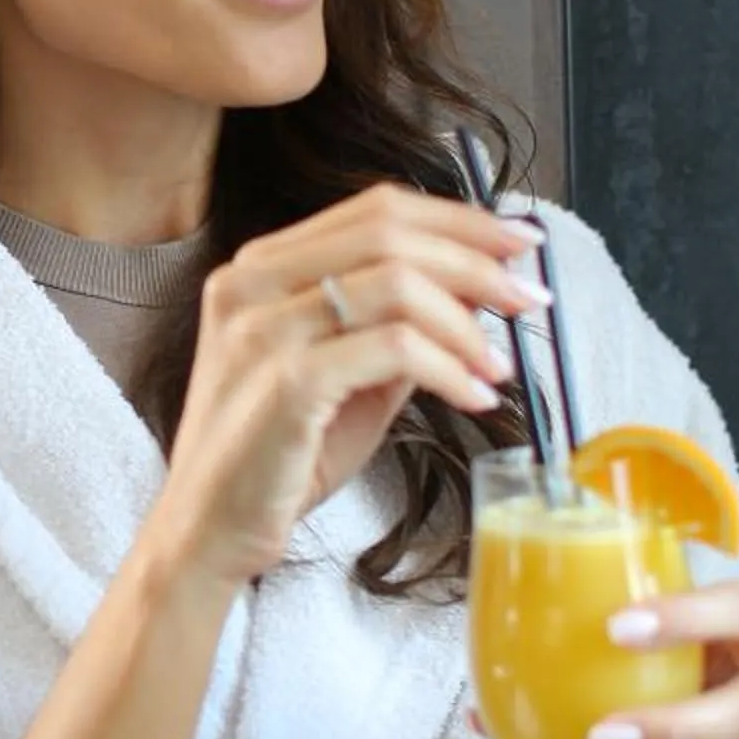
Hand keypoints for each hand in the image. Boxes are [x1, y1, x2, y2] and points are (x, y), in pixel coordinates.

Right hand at [147, 182, 548, 592]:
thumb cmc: (275, 458)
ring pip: (399, 284)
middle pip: (390, 232)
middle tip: (531, 297)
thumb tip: (474, 295)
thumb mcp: (343, 376)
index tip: (517, 243)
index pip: (375, 208)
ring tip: (498, 367)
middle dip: (477, 260)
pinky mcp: (285, 381)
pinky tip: (472, 397)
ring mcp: (263, 329)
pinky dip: (450, 368)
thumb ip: (393, 328)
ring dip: (468, 323)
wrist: (208, 530)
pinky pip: (395, 349)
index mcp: (260, 269)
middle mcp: (252, 284)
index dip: (458, 219)